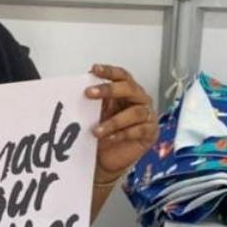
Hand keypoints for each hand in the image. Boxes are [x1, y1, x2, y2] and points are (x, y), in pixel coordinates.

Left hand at [86, 64, 157, 180]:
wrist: (109, 157)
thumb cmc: (105, 131)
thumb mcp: (97, 114)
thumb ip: (93, 101)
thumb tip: (77, 88)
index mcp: (127, 90)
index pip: (120, 75)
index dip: (108, 71)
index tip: (94, 69)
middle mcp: (139, 99)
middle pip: (129, 88)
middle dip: (109, 89)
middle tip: (89, 93)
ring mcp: (147, 115)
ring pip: (134, 113)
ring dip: (113, 121)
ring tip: (96, 130)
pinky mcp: (150, 132)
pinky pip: (138, 131)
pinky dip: (121, 135)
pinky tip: (108, 139)